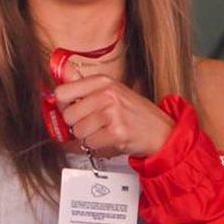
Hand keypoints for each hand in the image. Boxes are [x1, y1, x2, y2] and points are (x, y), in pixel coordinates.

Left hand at [52, 74, 173, 158]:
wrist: (162, 131)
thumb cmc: (136, 113)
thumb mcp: (112, 91)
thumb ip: (86, 87)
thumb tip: (62, 76)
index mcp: (102, 81)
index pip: (62, 92)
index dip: (62, 105)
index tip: (70, 109)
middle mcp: (106, 94)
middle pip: (68, 115)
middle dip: (77, 124)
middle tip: (93, 124)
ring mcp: (112, 113)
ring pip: (78, 131)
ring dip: (88, 136)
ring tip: (104, 131)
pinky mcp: (116, 133)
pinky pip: (90, 143)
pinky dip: (97, 146)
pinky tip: (109, 138)